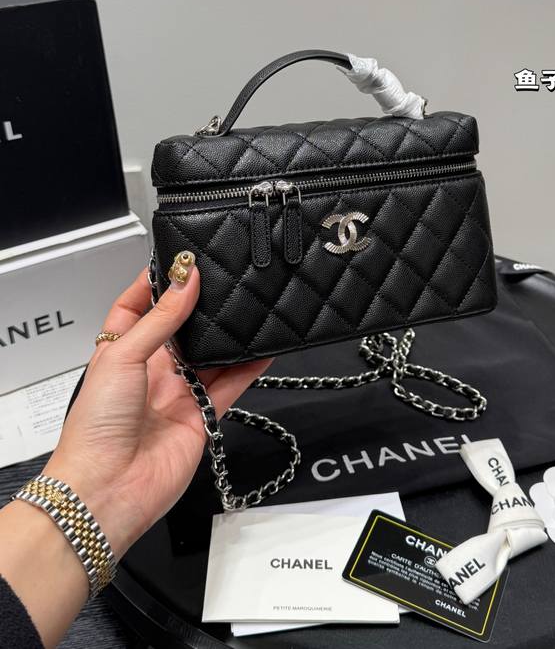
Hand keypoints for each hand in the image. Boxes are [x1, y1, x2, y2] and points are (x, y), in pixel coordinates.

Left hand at [44, 254, 270, 558]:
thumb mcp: (122, 356)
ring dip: (227, 334)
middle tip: (221, 279)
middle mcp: (150, 371)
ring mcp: (178, 393)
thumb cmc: (94, 428)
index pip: (137, 307)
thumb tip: (185, 281)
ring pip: (211, 355)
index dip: (156, 284)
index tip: (180, 262)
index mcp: (120, 352)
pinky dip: (249, 367)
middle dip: (199, 306)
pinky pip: (231, 385)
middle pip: (181, 329)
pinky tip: (263, 348)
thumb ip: (160, 318)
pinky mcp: (202, 416)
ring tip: (246, 306)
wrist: (107, 489)